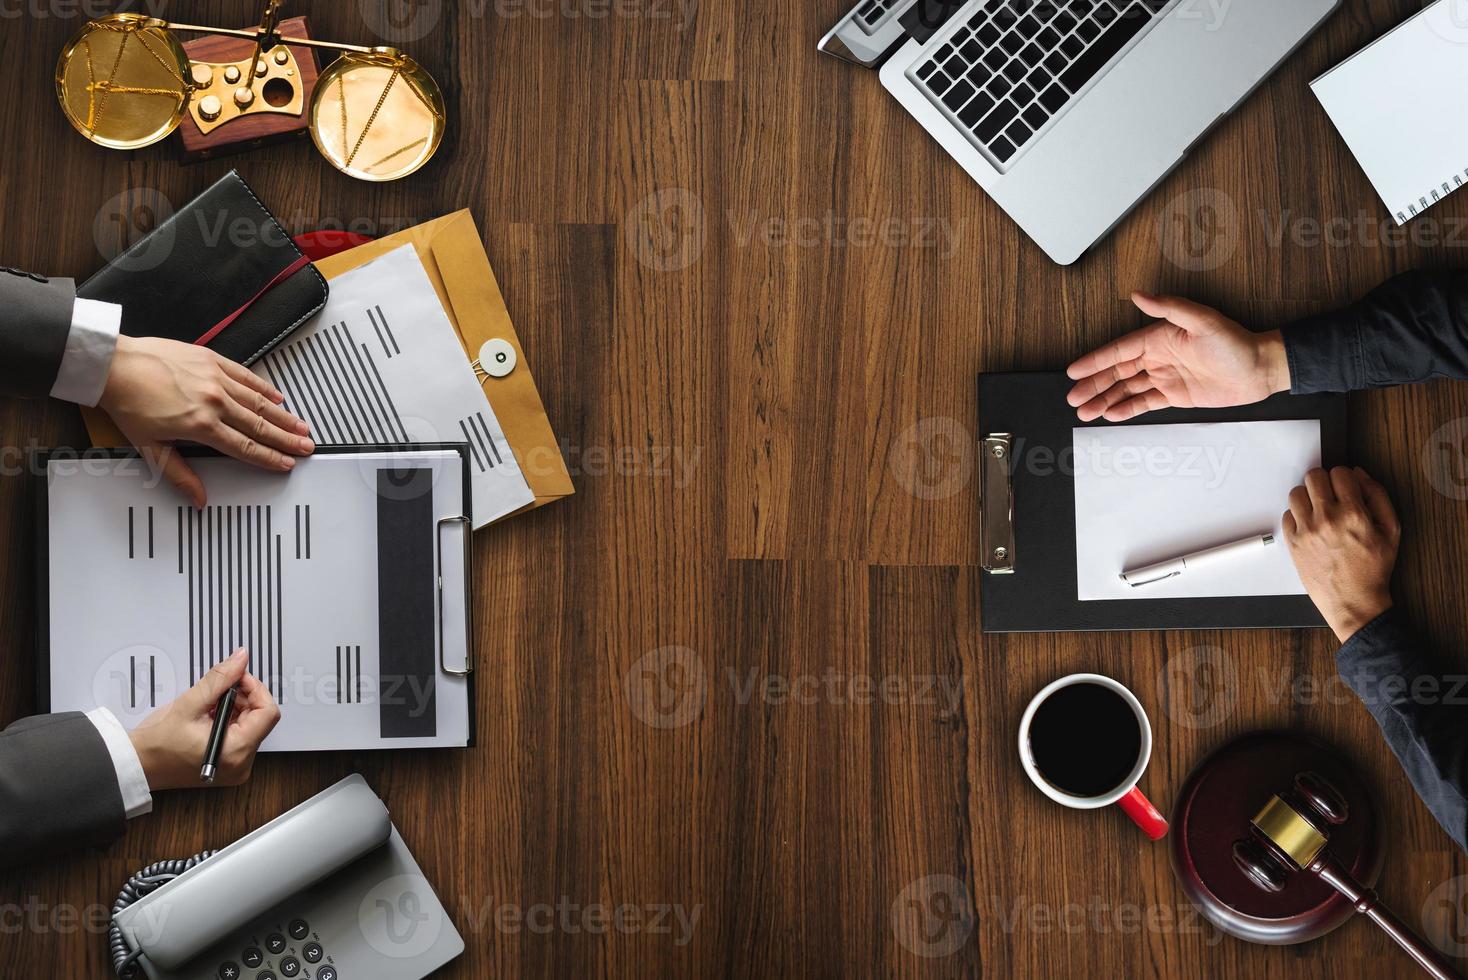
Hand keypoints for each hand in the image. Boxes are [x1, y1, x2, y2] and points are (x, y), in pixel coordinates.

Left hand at [98, 336, 314, 506]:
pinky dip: (265, 388)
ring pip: (259, 403)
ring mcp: (216, 379)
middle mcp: (214, 402)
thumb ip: (180, 474)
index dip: (269, 458)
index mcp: (201, 426)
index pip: (245, 447)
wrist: (114, 366)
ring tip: (301, 427)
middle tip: (307, 447)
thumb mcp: (150, 447)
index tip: (287, 464)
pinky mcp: (212, 361)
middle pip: (260, 426)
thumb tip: (198, 499)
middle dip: (286, 440)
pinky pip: (247, 377)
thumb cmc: (128, 404)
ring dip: (283, 417)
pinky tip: (278, 398)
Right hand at [128, 648, 280, 789]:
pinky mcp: (229, 764)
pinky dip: (229, 719)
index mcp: (236, 752)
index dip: (255, 689)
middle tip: (219, 688)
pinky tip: (208, 716)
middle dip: (243, 697)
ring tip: (208, 704)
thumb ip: (220, 679)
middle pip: (261, 718)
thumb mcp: (190, 704)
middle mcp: (242, 764)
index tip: (237, 678)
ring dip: (235, 707)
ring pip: (251, 724)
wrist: (137, 766)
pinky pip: (241, 734)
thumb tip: (240, 659)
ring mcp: (236, 766)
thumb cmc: (156, 745)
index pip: (268, 713)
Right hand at [1066, 292, 1290, 421]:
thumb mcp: (1203, 320)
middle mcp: (1158, 357)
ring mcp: (1164, 377)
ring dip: (1104, 399)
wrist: (1260, 370)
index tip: (1074, 371)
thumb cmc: (1236, 342)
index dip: (1094, 361)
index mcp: (1159, 338)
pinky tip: (1110, 415)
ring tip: (1084, 411)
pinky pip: (1144, 403)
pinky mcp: (1175, 395)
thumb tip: (1139, 294)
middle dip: (1093, 385)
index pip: (1118, 351)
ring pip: (1126, 390)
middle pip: (1116, 373)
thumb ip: (1169, 307)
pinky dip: (1127, 409)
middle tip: (1073, 397)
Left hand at [1283, 467, 1399, 641]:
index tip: (1346, 486)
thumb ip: (1378, 496)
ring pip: (1296, 493)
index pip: (1339, 472)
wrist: (1353, 600)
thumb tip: (1359, 475)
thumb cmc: (1373, 568)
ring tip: (1319, 509)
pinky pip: (1287, 514)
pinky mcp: (1292, 542)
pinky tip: (1311, 525)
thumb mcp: (1391, 530)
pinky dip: (1298, 516)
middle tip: (1330, 494)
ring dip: (1308, 497)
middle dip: (1324, 481)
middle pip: (1314, 476)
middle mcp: (1326, 519)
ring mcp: (1306, 530)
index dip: (1344, 477)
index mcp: (1353, 513)